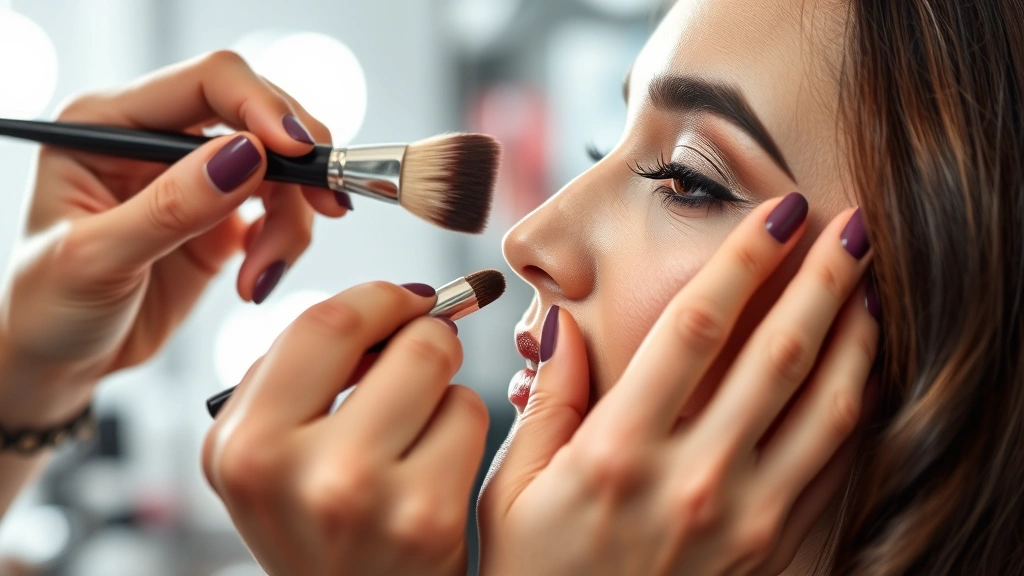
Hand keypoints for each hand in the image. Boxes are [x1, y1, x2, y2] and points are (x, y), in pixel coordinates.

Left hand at [0, 51, 346, 425]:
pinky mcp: (223, 219)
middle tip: (326, 205)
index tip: (299, 153)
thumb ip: (170, 206)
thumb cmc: (46, 307)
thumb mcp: (96, 258)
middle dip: (297, 164)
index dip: (262, 107)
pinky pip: (281, 213)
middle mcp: (156, 139)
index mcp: (109, 123)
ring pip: (279, 170)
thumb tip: (244, 155)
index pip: (207, 83)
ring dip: (292, 221)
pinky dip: (287, 243)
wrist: (57, 364)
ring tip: (260, 277)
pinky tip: (256, 281)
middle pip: (258, 118)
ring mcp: (194, 179)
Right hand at [202, 282, 488, 575]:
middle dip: (425, 331)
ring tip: (419, 419)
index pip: (324, 322)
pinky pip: (468, 416)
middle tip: (426, 347)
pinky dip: (462, 425)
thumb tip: (389, 303)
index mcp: (239, 444)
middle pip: (402, 341)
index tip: (402, 300)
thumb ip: (300, 373)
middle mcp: (289, 469)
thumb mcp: (270, 455)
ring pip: (439, 370)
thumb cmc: (320, 522)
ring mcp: (360, 494)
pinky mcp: (425, 518)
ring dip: (442, 381)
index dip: (379, 298)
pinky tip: (437, 462)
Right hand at [478, 196, 879, 575]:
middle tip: (851, 224)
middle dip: (822, 278)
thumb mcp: (513, 485)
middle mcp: (690, 481)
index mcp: (617, 451)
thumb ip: (549, 399)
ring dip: (855, 338)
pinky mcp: (769, 550)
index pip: (695, 330)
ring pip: (824, 410)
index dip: (743, 260)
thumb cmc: (534, 569)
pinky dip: (856, 410)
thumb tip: (567, 322)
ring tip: (868, 285)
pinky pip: (831, 469)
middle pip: (778, 356)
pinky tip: (862, 370)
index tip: (776, 212)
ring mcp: (741, 520)